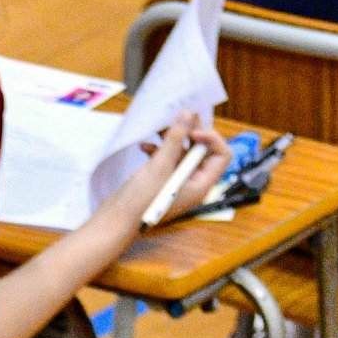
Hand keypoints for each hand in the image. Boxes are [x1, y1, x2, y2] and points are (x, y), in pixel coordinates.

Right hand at [94, 118, 228, 243]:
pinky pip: (167, 159)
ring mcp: (176, 181)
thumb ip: (175, 139)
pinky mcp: (161, 180)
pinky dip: (158, 149)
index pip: (222, 156)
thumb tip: (187, 115)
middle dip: (190, 133)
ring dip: (172, 139)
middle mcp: (192, 183)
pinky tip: (144, 146)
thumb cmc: (141, 202)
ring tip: (158, 128)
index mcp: (201, 184)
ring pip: (182, 152)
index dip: (212, 139)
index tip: (193, 131)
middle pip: (202, 151)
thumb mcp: (160, 166)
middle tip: (178, 118)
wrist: (116, 221)